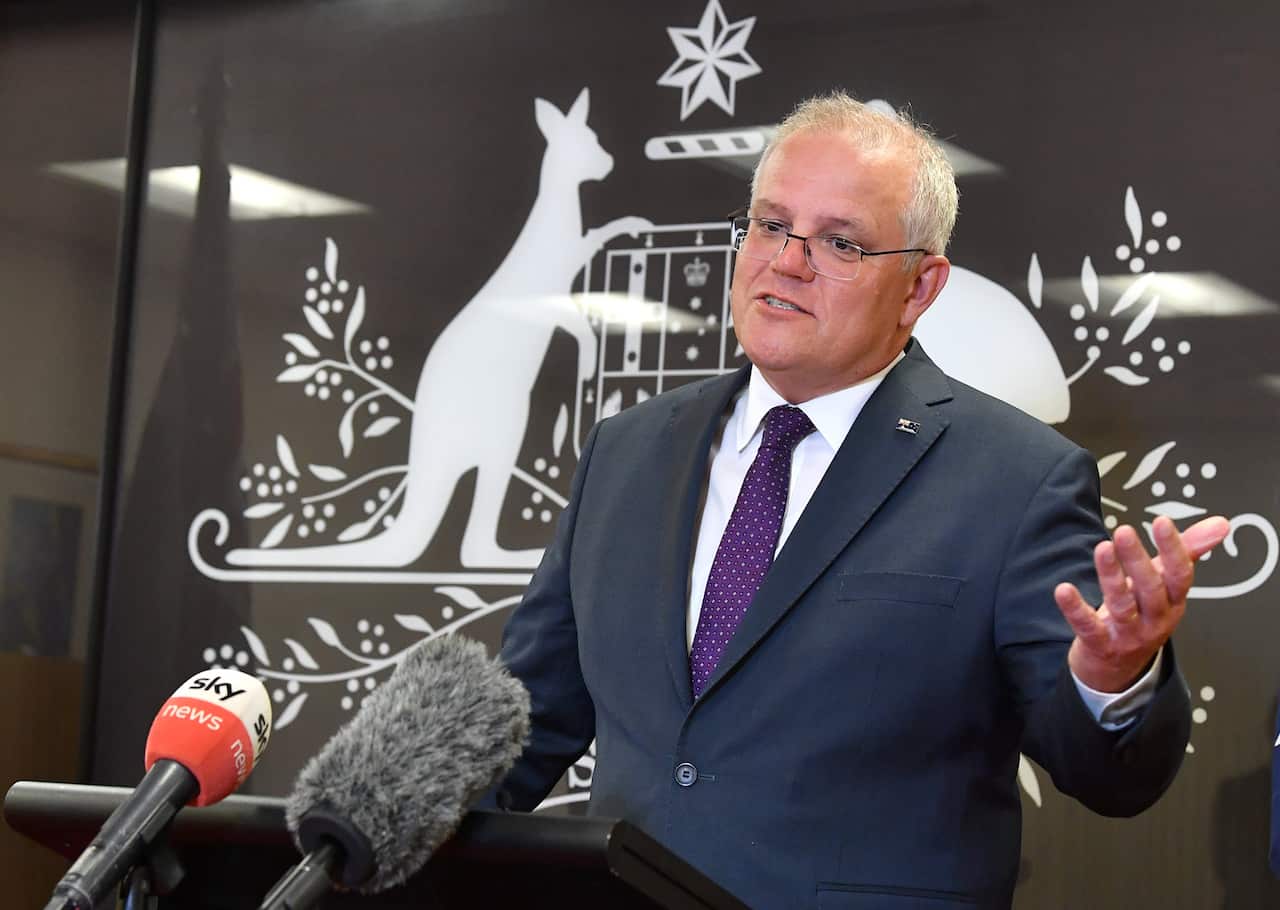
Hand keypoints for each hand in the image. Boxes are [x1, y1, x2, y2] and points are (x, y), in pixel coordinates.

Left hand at [1054, 515, 1229, 692]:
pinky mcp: (1101, 645)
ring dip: (1111, 577)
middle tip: (1123, 532)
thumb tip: (1220, 523)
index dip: (1174, 549)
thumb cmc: (1143, 615)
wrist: (1118, 666)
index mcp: (1173, 601)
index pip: (1180, 574)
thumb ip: (1188, 551)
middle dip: (1138, 560)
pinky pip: (1089, 627)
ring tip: (1102, 549)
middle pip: (1151, 589)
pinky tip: (1063, 590)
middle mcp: (1155, 618)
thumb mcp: (1166, 585)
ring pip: (1123, 605)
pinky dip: (1076, 609)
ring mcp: (1129, 634)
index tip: (1162, 522)